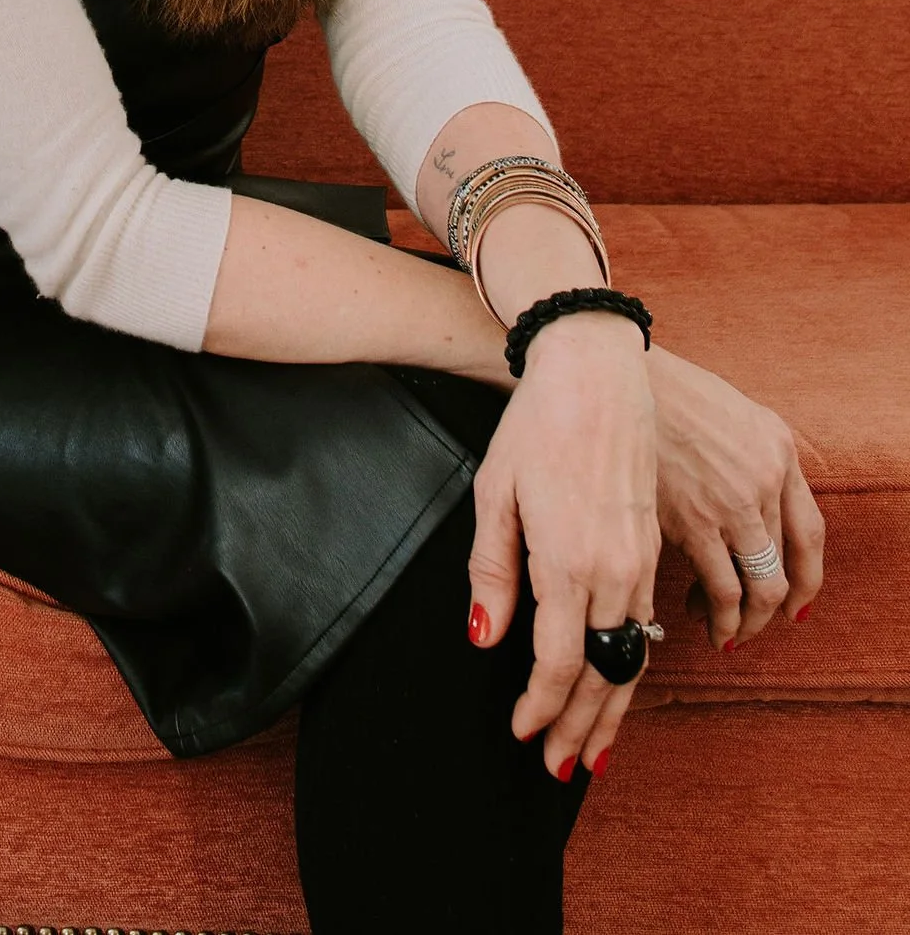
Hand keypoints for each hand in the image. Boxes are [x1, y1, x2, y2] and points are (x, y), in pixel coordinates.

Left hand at [469, 313, 661, 780]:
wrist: (597, 371)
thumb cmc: (535, 426)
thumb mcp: (495, 493)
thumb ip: (493, 573)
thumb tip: (486, 640)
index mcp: (568, 560)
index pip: (557, 662)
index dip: (542, 707)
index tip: (524, 735)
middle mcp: (614, 570)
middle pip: (603, 672)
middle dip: (584, 728)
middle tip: (564, 769)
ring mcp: (640, 559)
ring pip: (633, 655)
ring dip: (613, 705)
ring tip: (595, 749)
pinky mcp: (653, 546)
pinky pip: (648, 623)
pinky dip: (633, 663)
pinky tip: (619, 679)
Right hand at [646, 345, 824, 650]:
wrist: (619, 374)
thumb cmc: (662, 391)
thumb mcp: (728, 413)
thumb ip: (749, 459)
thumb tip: (745, 511)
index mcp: (779, 447)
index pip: (811, 533)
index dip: (807, 578)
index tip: (796, 604)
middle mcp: (767, 479)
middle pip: (786, 567)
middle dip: (772, 609)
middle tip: (752, 624)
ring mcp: (735, 503)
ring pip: (759, 587)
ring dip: (744, 620)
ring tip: (724, 632)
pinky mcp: (695, 522)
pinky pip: (720, 587)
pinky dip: (716, 614)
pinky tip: (699, 617)